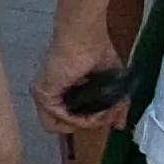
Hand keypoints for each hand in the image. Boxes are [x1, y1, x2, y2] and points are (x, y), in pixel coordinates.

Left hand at [32, 18, 127, 133]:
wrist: (86, 37)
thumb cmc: (97, 51)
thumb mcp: (112, 84)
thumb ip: (115, 107)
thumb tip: (120, 125)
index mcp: (61, 92)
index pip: (70, 119)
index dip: (90, 122)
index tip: (109, 117)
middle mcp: (49, 95)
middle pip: (64, 125)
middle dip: (88, 125)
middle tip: (106, 118)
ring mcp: (43, 95)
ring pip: (59, 125)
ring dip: (83, 124)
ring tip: (99, 116)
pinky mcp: (43, 94)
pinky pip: (58, 119)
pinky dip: (77, 120)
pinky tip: (92, 113)